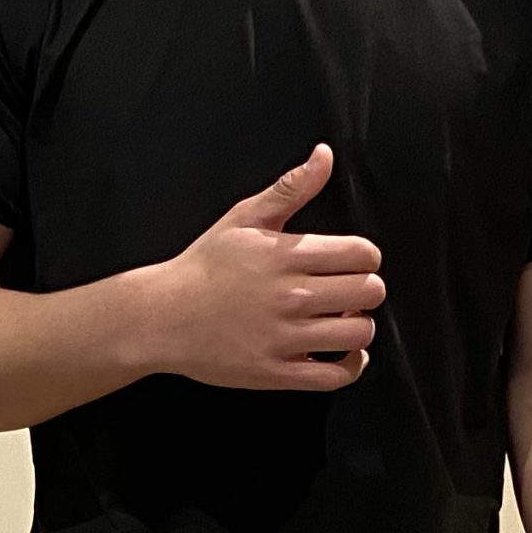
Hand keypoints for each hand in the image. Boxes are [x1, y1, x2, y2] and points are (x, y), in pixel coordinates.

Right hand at [144, 144, 383, 391]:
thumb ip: (290, 188)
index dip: (365, 258)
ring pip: (359, 335)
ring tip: (340, 320)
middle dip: (365, 290)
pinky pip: (336, 376)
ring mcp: (284, 338)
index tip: (350, 264)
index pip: (363, 254)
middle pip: (369, 293)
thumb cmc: (203, 267)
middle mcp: (291, 297)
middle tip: (345, 292)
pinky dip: (351, 365)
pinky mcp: (276, 373)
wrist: (162, 317)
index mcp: (286, 256)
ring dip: (358, 326)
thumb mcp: (243, 218)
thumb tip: (324, 156)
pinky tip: (341, 353)